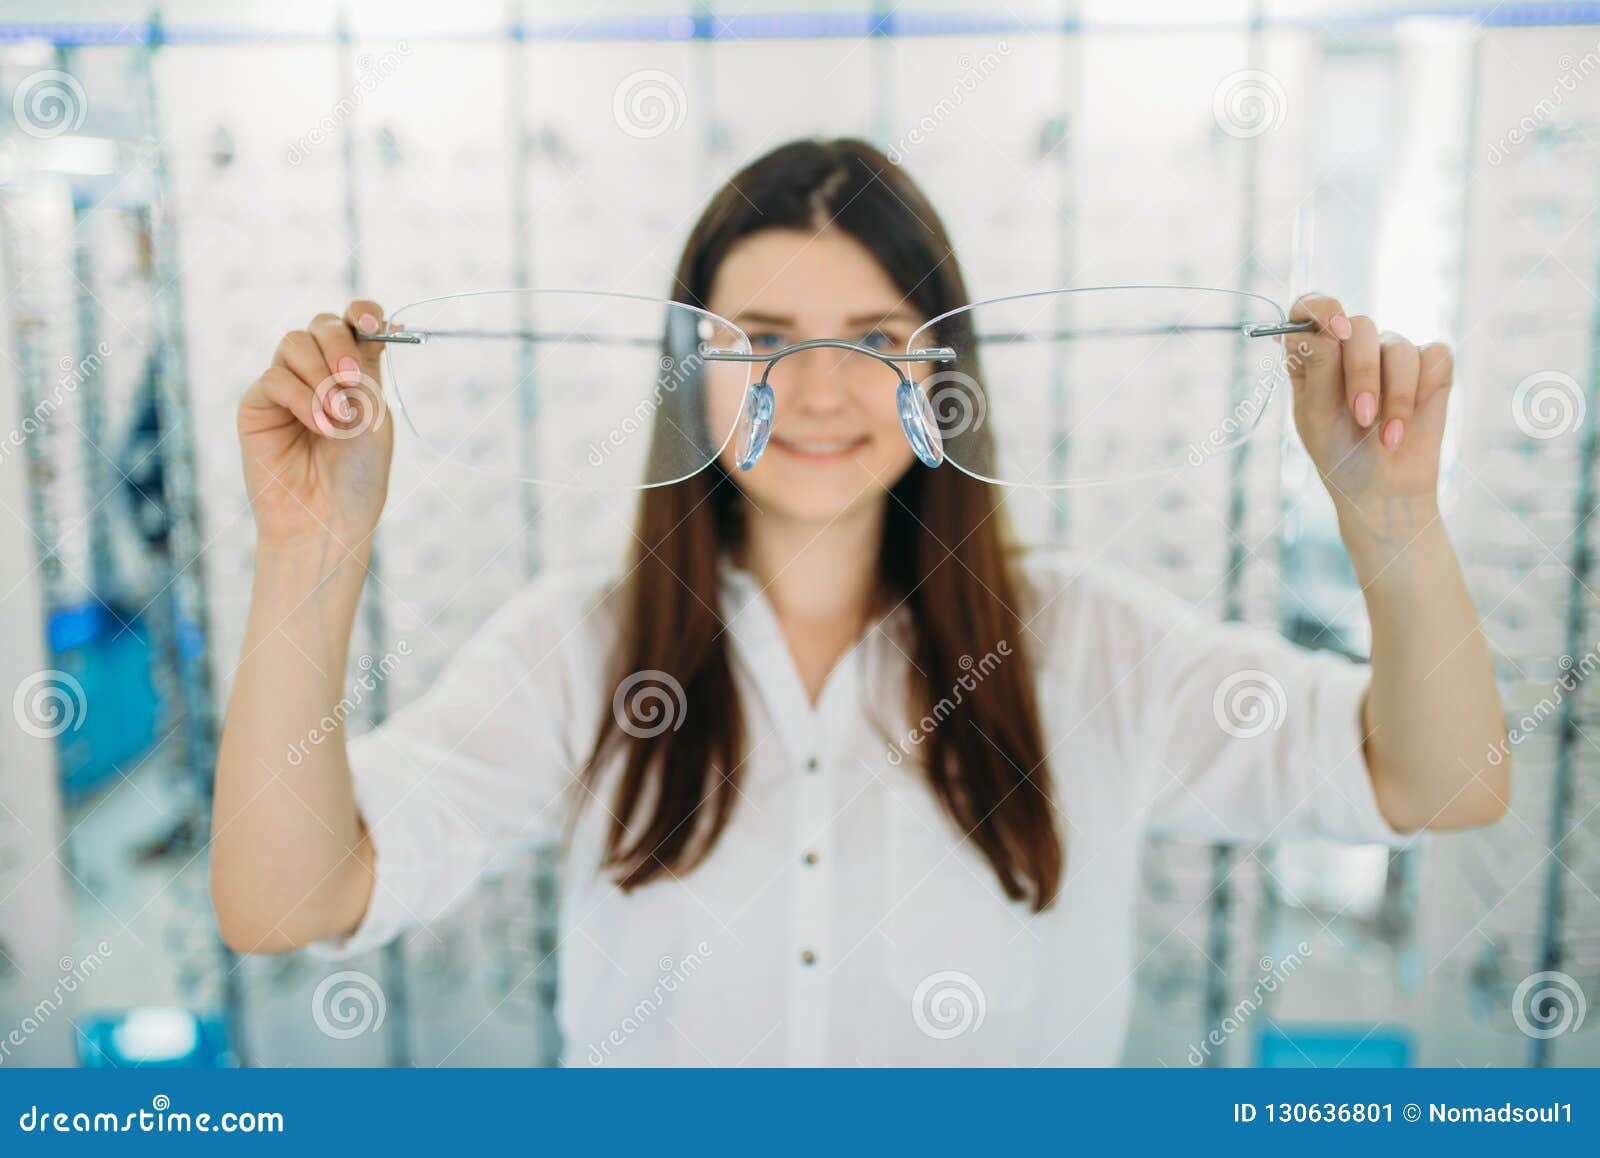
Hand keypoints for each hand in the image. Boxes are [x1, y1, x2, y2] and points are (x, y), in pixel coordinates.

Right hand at [237, 301, 394, 552]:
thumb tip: (367, 326)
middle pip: (322, 325)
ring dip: (321, 376)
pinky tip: (320, 427)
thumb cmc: (357, 475)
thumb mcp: (373, 415)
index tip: (373, 323)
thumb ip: (366, 369)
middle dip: (340, 345)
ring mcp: (285, 385)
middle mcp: (318, 372)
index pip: (354, 322)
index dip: (363, 312)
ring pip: (295, 344)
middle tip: (353, 380)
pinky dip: (302, 399)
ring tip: (338, 417)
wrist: (328, 519)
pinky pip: (275, 378)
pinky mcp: (257, 404)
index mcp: (354, 372)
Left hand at [1284, 293, 1453, 545]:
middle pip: (1359, 326)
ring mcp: (1391, 354)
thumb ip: (1318, 368)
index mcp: (1315, 355)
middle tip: (1362, 415)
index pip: (1310, 308)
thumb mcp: (1317, 416)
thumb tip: (1324, 328)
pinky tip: (1407, 426)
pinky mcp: (1430, 366)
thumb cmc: (1341, 453)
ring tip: (1387, 439)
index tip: (1335, 328)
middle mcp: (1351, 348)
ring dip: (1395, 396)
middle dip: (1362, 373)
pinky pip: (1433, 356)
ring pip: (1398, 347)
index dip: (1321, 307)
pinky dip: (1421, 393)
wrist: (1383, 491)